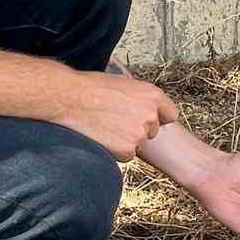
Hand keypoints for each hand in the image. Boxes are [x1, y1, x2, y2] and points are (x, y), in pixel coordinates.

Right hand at [57, 71, 178, 161]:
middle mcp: (150, 115)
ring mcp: (139, 134)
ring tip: (105, 126)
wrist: (70, 98)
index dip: (157, 118)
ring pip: (137, 144)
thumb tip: (143, 106)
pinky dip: (115, 151)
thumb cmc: (91, 87)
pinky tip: (102, 137)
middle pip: (152, 131)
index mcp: (153, 95)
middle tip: (115, 121)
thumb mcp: (124, 83)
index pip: (169, 114)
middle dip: (137, 129)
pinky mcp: (127, 150)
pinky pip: (125, 155)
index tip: (146, 119)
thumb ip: (140, 98)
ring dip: (125, 140)